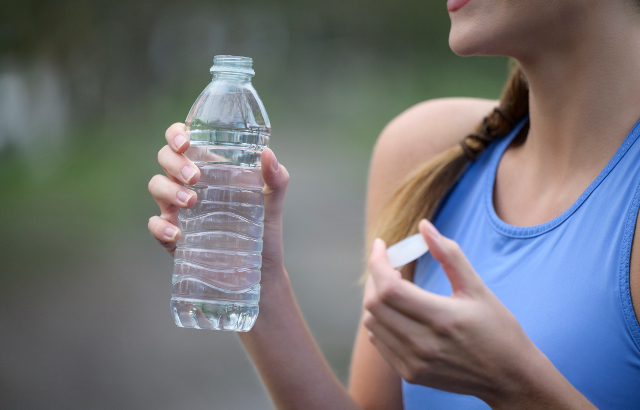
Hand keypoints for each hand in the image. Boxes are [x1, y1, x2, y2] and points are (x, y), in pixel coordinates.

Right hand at [148, 123, 289, 270]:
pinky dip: (160, 226)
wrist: (261, 269)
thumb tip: (268, 153)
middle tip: (195, 177)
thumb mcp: (272, 202)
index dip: (176, 134)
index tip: (185, 142)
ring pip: (156, 186)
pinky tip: (177, 233)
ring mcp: (177, 209)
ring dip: (169, 190)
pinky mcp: (173, 236)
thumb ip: (276, 178)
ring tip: (191, 202)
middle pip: (165, 158)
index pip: (183, 140)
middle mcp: (188, 183)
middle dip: (175, 163)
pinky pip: (154, 226)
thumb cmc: (263, 228)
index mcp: (209, 167)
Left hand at [363, 219, 540, 405]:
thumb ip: (449, 254)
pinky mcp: (410, 374)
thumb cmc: (498, 329)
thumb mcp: (477, 288)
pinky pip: (379, 342)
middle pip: (375, 304)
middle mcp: (423, 344)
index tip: (381, 246)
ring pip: (372, 323)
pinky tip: (398, 312)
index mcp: (441, 318)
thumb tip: (423, 225)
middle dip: (374, 277)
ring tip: (394, 286)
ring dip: (376, 299)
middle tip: (388, 265)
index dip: (378, 262)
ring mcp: (414, 363)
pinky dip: (380, 321)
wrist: (510, 378)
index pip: (389, 288)